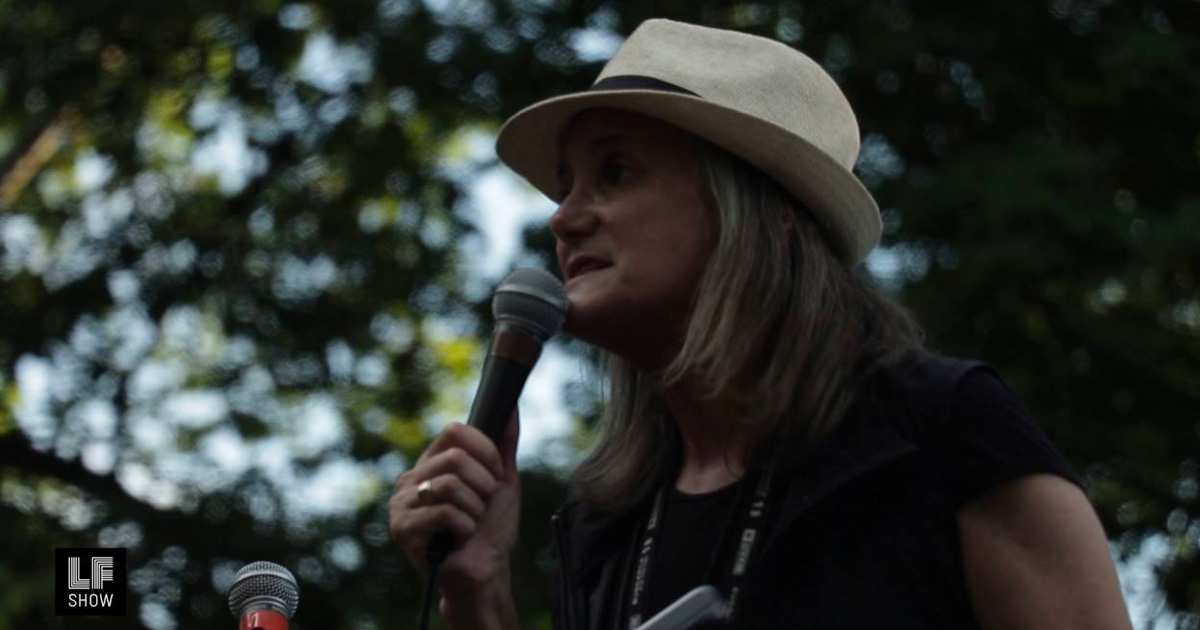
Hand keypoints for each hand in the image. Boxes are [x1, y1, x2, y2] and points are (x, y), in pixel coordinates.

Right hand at [388, 411, 520, 600]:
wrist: (487, 571)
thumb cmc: (492, 527)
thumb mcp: (503, 480)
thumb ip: (504, 444)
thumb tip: (511, 407)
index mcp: (431, 463)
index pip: (454, 430)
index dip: (484, 450)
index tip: (495, 474)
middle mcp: (412, 479)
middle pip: (455, 458)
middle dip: (483, 485)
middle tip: (483, 505)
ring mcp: (402, 504)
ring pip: (449, 485)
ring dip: (474, 508)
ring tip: (470, 523)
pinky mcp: (402, 530)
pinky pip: (444, 513)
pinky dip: (465, 528)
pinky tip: (459, 539)